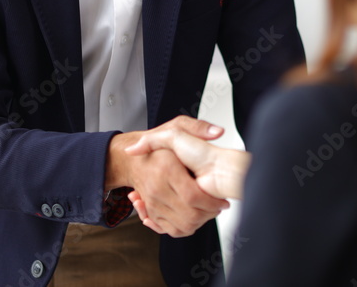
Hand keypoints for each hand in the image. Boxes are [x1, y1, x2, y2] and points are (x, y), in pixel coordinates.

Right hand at [106, 116, 228, 236]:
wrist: (135, 161)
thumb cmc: (160, 147)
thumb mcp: (178, 128)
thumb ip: (197, 127)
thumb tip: (217, 132)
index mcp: (167, 169)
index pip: (192, 195)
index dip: (211, 202)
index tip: (221, 202)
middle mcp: (158, 188)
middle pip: (190, 214)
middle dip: (209, 215)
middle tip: (218, 208)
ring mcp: (153, 202)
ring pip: (181, 225)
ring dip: (198, 223)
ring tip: (207, 212)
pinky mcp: (153, 212)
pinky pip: (168, 229)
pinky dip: (181, 228)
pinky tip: (191, 217)